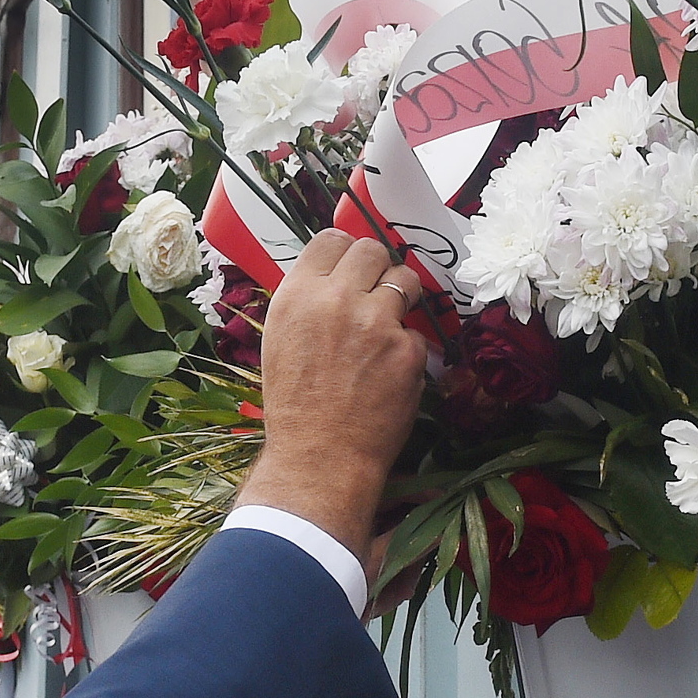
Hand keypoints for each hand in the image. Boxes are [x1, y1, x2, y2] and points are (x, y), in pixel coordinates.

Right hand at [238, 232, 428, 564]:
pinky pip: (416, 333)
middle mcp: (337, 300)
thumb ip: (308, 303)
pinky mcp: (407, 350)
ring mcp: (376, 322)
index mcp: (298, 295)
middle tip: (378, 292)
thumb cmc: (295, 406)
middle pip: (373, 250)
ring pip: (405, 279)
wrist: (319, 458)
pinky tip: (389, 374)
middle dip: (379, 267)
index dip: (346, 252)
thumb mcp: (281, 342)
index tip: (354, 267)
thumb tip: (335, 277)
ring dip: (402, 296)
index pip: (331, 240)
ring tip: (389, 326)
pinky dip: (407, 350)